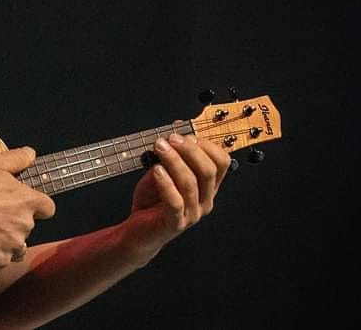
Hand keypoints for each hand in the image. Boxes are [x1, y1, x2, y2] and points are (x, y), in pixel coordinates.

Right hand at [0, 147, 55, 280]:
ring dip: (4, 245)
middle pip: (27, 229)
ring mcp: (11, 247)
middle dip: (14, 225)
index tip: (25, 205)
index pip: (48, 208)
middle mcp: (24, 227)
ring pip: (14, 250)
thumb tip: (31, 154)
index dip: (38, 207)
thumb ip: (17, 158)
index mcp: (27, 202)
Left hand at [123, 132, 230, 259]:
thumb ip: (170, 154)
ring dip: (175, 161)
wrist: (138, 231)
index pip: (222, 162)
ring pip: (191, 183)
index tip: (186, 133)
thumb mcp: (162, 171)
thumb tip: (175, 129)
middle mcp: (204, 200)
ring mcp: (192, 214)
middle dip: (190, 150)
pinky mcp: (176, 223)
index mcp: (207, 187)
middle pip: (209, 171)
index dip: (206, 145)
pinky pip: (175, 202)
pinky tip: (157, 170)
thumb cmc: (152, 201)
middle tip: (172, 138)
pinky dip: (166, 183)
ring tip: (160, 148)